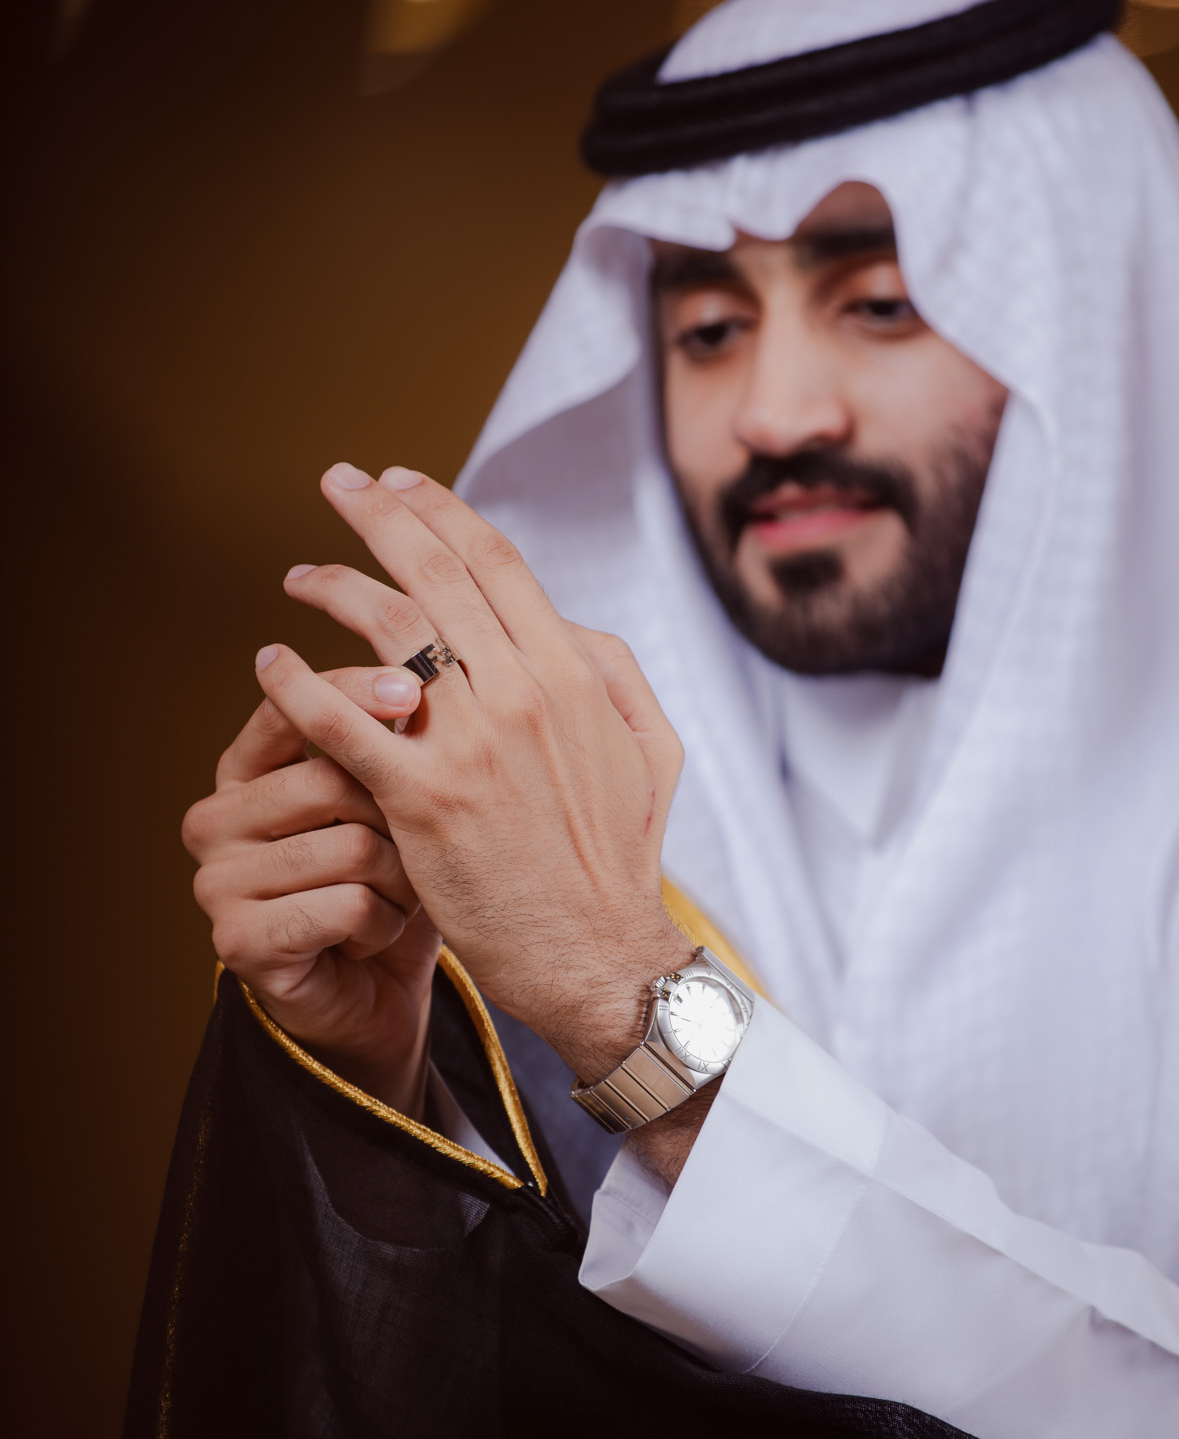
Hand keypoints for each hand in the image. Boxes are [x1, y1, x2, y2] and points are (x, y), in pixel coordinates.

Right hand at [183, 667, 440, 1113]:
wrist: (378, 993)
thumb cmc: (388, 885)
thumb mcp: (392, 805)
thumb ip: (386, 747)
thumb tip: (417, 676)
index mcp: (242, 771)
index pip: (287, 708)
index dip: (351, 691)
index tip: (413, 688)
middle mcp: (214, 819)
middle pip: (331, 779)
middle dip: (398, 818)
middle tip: (415, 853)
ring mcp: (215, 882)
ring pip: (350, 847)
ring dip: (400, 882)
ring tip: (395, 900)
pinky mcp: (237, 941)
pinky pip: (345, 907)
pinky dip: (384, 925)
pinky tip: (374, 938)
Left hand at [253, 462, 692, 1084]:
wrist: (600, 956)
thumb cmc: (621, 858)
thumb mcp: (651, 748)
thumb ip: (612, 672)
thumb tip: (562, 622)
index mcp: (574, 674)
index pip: (496, 562)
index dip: (442, 510)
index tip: (402, 482)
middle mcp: (521, 694)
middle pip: (434, 574)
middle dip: (377, 514)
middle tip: (337, 482)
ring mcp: (469, 746)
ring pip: (385, 632)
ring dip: (331, 588)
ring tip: (296, 577)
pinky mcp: (420, 802)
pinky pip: (341, 723)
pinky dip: (296, 683)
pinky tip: (269, 663)